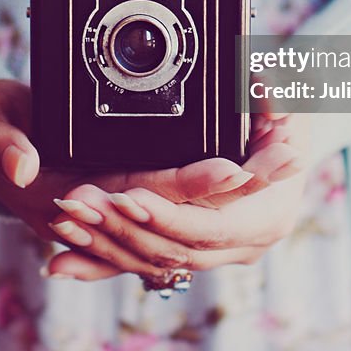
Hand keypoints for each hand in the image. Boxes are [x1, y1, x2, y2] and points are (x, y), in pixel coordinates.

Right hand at [0, 80, 301, 241]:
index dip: (189, 187)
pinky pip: (175, 200)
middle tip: (285, 154)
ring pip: (189, 210)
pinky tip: (251, 164)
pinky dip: (216, 182)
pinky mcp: (126, 189)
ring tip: (287, 153)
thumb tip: (22, 168)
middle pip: (181, 211)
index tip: (232, 167)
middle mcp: (101, 211)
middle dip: (237, 188)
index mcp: (69, 199)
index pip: (141, 199)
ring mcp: (116, 204)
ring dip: (239, 189)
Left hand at [44, 115, 309, 280]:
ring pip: (152, 260)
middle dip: (121, 228)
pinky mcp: (187, 249)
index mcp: (266, 216)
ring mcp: (214, 251)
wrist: (289, 144)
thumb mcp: (289, 103)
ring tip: (64, 219)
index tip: (128, 198)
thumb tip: (264, 87)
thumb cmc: (288, 119)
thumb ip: (275, 99)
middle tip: (79, 203)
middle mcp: (240, 242)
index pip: (209, 227)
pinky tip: (61, 261)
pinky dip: (99, 262)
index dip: (166, 216)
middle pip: (173, 249)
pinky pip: (141, 263)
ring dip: (103, 243)